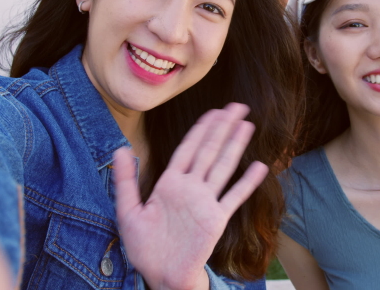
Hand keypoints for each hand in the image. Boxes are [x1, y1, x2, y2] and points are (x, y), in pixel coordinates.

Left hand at [113, 103, 267, 289]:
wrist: (161, 275)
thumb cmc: (144, 247)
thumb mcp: (128, 211)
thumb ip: (125, 180)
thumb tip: (120, 149)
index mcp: (170, 183)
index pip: (188, 148)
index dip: (201, 129)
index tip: (213, 111)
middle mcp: (190, 188)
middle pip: (209, 151)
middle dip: (222, 128)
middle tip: (237, 107)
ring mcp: (205, 202)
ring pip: (223, 166)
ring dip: (235, 145)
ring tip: (247, 125)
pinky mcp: (216, 219)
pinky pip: (234, 197)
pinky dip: (247, 182)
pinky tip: (259, 167)